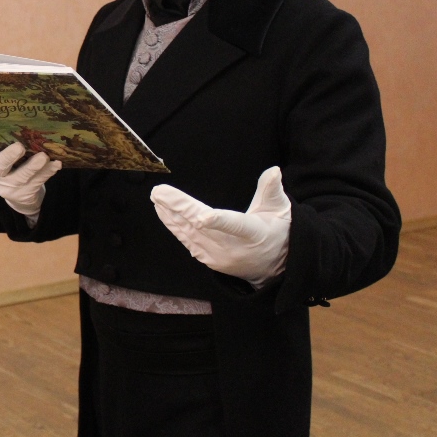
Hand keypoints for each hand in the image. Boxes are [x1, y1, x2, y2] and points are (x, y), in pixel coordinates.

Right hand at [0, 126, 61, 215]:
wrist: (21, 199)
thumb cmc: (11, 168)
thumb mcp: (1, 158)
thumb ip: (2, 144)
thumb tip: (14, 113)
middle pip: (0, 166)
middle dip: (9, 156)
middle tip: (19, 147)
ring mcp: (10, 187)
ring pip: (23, 176)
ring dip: (34, 166)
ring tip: (44, 157)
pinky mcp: (24, 194)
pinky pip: (38, 182)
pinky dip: (48, 172)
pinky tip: (56, 164)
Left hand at [151, 166, 291, 288]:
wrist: (275, 266)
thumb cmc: (277, 230)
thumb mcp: (279, 209)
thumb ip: (272, 189)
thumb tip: (273, 170)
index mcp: (253, 233)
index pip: (235, 225)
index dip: (218, 222)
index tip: (201, 217)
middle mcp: (233, 248)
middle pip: (202, 227)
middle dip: (179, 209)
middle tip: (159, 192)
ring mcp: (219, 257)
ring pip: (190, 234)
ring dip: (170, 215)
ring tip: (157, 198)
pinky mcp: (208, 260)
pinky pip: (187, 241)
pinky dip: (173, 226)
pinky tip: (162, 212)